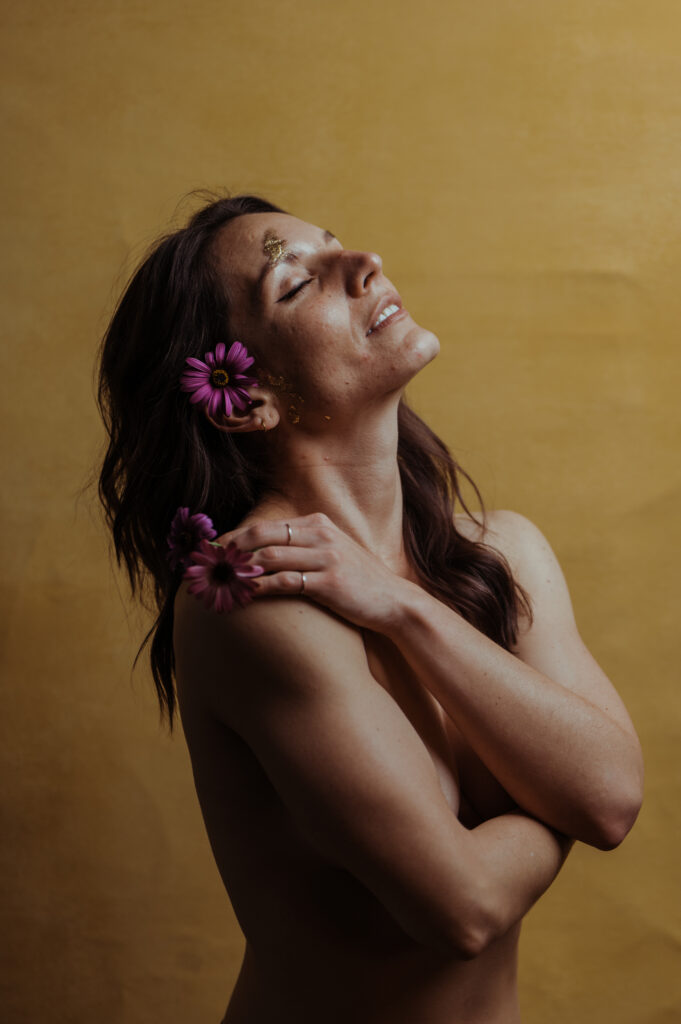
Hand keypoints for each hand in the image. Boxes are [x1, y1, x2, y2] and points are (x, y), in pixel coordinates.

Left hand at [224, 512, 410, 631]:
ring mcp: (326, 556)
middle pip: (261, 535)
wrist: (394, 602)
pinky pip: (285, 582)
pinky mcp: (329, 582)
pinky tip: (242, 596)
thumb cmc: (357, 581)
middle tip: (205, 564)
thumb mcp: (331, 553)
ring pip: (269, 557)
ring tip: (217, 581)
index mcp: (317, 523)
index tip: (212, 550)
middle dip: (229, 549)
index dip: (235, 537)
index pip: (266, 525)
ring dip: (238, 570)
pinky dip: (259, 588)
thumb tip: (260, 556)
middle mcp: (320, 534)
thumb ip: (301, 548)